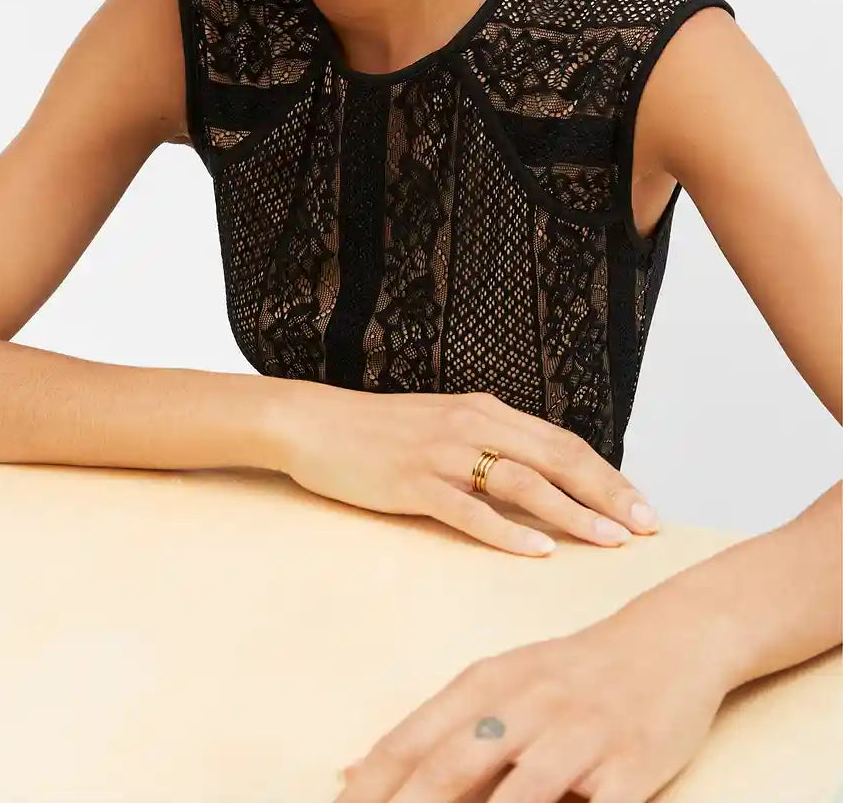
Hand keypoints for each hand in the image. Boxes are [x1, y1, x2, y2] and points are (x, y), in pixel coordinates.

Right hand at [273, 383, 659, 555]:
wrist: (315, 422)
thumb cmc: (380, 431)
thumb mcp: (444, 426)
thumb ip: (490, 444)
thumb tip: (539, 475)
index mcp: (485, 411)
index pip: (562, 442)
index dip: (606, 474)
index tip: (641, 505)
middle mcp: (472, 426)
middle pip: (555, 458)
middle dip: (607, 492)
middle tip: (646, 527)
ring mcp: (442, 454)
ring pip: (523, 482)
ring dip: (572, 512)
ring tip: (609, 540)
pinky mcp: (413, 482)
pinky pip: (469, 509)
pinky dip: (508, 530)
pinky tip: (538, 550)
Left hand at [333, 603, 730, 801]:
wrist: (669, 639)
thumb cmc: (572, 672)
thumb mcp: (500, 685)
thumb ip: (437, 730)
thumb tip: (356, 774)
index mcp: (485, 685)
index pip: (411, 742)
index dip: (370, 788)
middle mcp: (525, 705)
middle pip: (451, 768)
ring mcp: (578, 735)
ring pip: (520, 795)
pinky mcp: (629, 766)